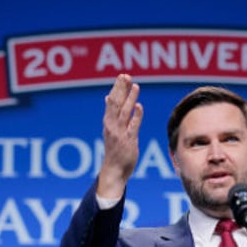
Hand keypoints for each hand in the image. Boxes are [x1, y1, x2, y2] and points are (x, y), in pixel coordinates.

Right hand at [97, 74, 143, 197]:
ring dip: (129, 99)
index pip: (112, 102)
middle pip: (116, 104)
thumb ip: (111, 113)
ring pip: (124, 113)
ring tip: (135, 86)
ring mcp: (120, 134)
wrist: (113, 171)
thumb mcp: (110, 129)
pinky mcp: (128, 142)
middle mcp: (112, 126)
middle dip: (121, 89)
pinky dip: (135, 116)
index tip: (121, 76)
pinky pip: (132, 127)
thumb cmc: (114, 150)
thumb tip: (107, 97)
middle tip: (125, 75)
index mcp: (108, 123)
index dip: (117, 88)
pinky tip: (139, 106)